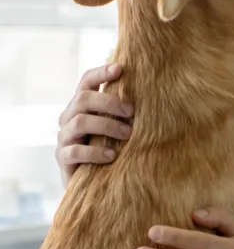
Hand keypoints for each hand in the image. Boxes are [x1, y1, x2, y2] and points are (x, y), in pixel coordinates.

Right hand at [55, 63, 132, 182]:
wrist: (93, 180)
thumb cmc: (110, 145)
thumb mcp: (117, 124)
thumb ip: (125, 110)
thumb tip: (155, 92)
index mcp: (82, 105)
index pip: (86, 81)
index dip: (101, 73)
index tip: (120, 68)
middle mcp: (69, 117)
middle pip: (83, 99)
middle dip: (109, 102)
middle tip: (132, 112)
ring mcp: (64, 137)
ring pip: (79, 123)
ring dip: (107, 126)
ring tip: (128, 135)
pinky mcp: (62, 158)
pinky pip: (74, 151)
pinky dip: (95, 152)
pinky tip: (112, 155)